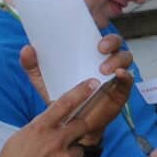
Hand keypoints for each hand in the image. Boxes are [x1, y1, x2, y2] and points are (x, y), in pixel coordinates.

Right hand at [0, 77, 123, 156]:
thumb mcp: (18, 140)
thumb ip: (38, 129)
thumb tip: (50, 124)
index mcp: (40, 128)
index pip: (64, 104)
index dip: (81, 91)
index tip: (93, 83)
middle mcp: (55, 140)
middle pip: (81, 125)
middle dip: (80, 129)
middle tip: (71, 138)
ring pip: (80, 149)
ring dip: (72, 155)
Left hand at [18, 40, 135, 106]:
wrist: (70, 125)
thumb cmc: (60, 99)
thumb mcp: (44, 82)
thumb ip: (33, 66)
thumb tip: (27, 48)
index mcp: (89, 55)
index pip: (99, 36)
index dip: (99, 31)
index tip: (93, 33)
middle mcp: (105, 62)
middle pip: (117, 44)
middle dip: (112, 42)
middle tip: (100, 49)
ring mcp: (115, 76)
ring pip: (126, 59)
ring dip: (118, 60)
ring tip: (104, 69)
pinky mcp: (121, 91)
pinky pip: (128, 80)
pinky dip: (127, 76)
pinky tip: (119, 75)